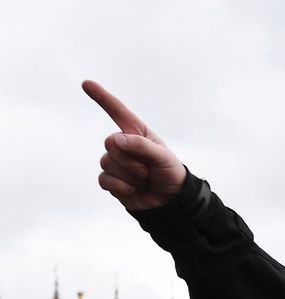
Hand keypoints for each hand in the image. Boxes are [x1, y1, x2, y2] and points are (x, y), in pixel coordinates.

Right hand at [82, 80, 185, 209]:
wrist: (171, 202)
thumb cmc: (170, 174)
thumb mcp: (163, 157)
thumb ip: (141, 146)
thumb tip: (115, 141)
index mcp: (137, 133)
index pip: (118, 111)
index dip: (102, 98)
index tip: (86, 83)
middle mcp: (123, 145)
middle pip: (110, 143)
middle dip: (130, 159)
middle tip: (148, 169)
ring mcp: (115, 162)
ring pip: (106, 163)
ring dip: (129, 175)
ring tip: (144, 179)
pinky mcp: (111, 180)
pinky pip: (104, 180)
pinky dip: (121, 187)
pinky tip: (134, 189)